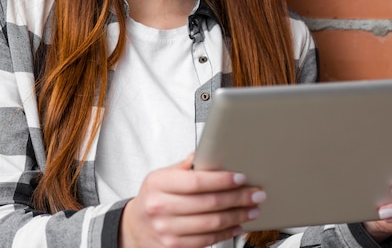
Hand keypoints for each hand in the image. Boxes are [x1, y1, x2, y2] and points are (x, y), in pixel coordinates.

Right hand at [120, 154, 265, 247]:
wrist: (135, 228)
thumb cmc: (153, 197)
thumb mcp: (162, 176)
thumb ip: (185, 166)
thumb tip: (209, 152)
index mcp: (158, 184)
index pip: (196, 181)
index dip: (222, 180)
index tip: (241, 178)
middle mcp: (161, 208)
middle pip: (208, 203)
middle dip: (238, 198)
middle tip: (256, 193)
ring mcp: (167, 230)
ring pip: (211, 224)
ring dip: (237, 216)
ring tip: (252, 209)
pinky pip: (207, 241)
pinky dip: (227, 233)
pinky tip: (238, 225)